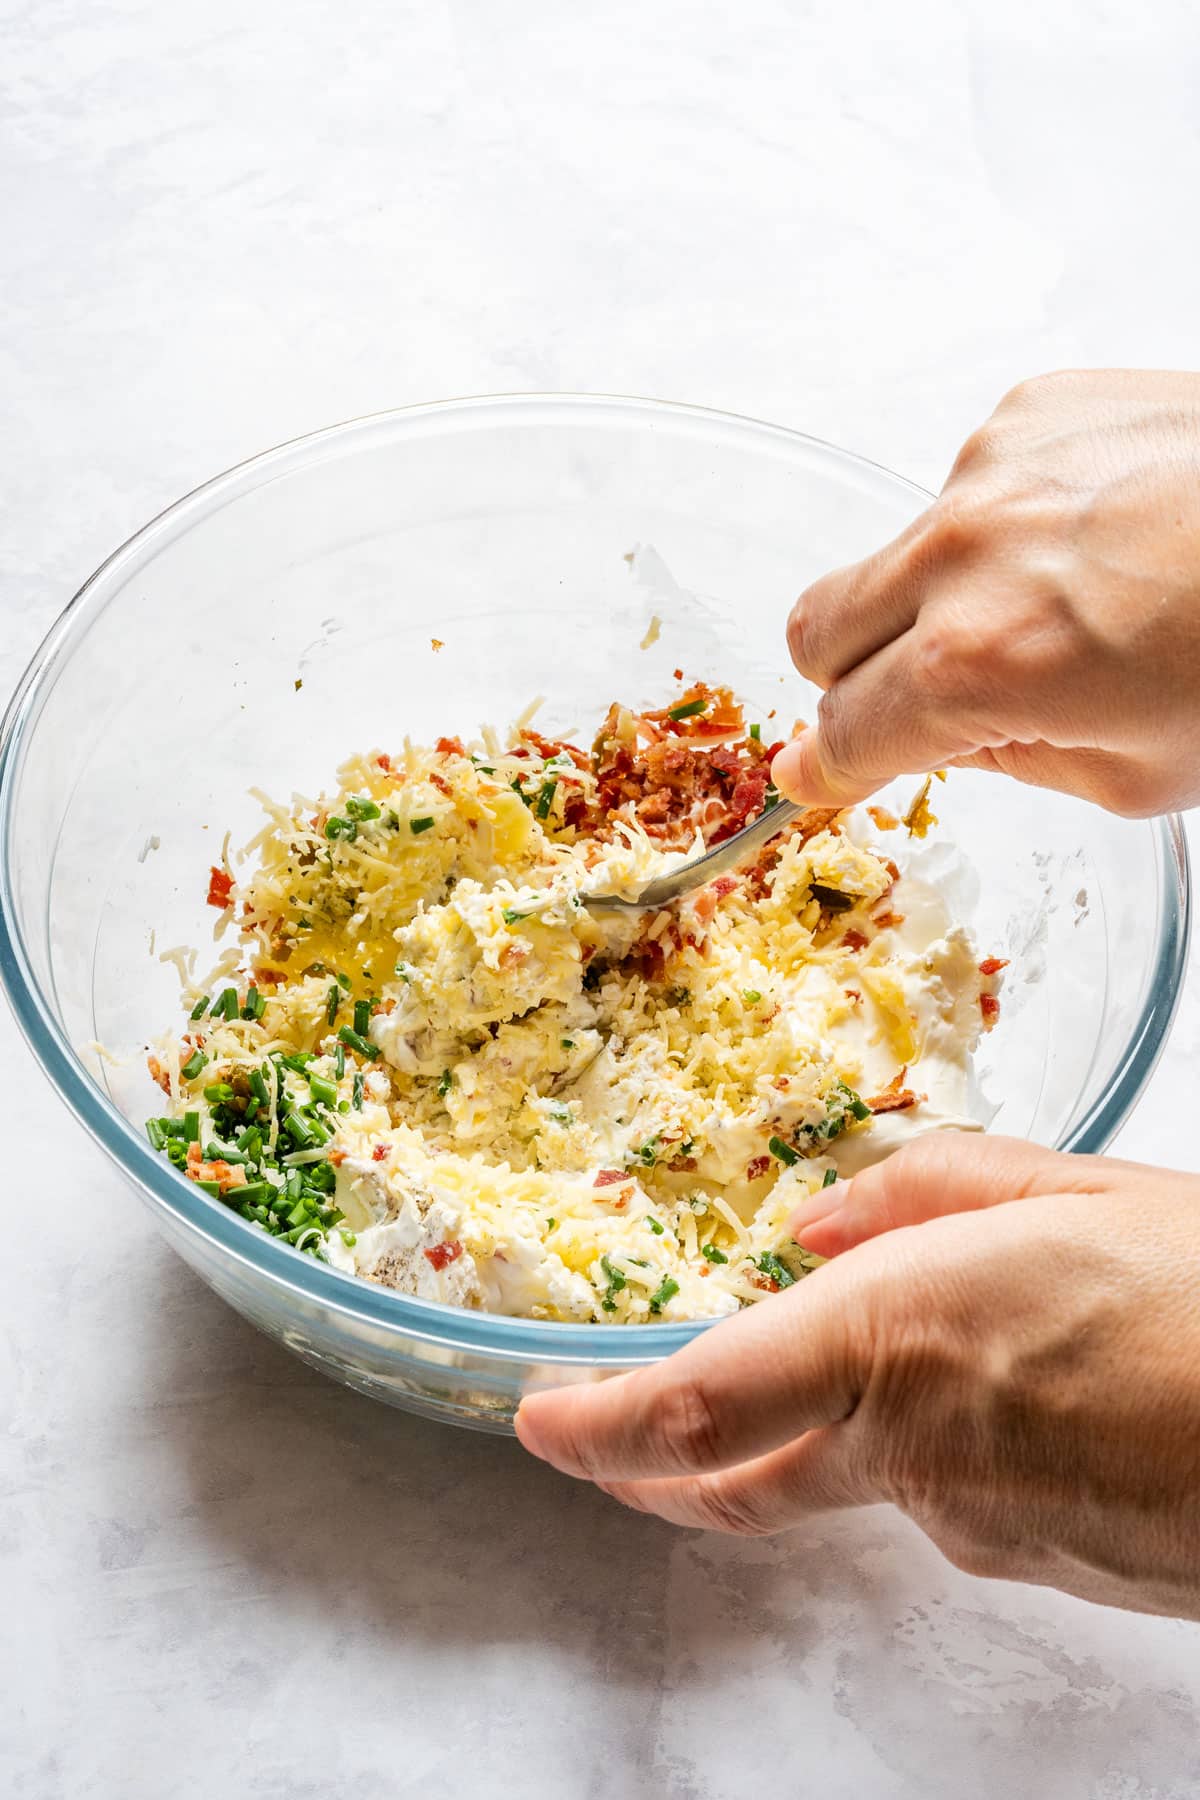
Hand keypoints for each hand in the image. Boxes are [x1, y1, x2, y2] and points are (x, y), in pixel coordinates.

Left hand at [515, 1136, 1199, 1617]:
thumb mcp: (1068, 1187)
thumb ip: (917, 1192)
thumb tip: (816, 1229)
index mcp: (896, 1342)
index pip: (691, 1409)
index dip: (594, 1425)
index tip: (537, 1416)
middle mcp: (913, 1456)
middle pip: (731, 1481)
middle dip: (649, 1460)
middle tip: (599, 1432)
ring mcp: (971, 1529)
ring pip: (840, 1482)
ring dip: (804, 1432)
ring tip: (843, 1349)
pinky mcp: (1030, 1567)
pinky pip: (935, 1500)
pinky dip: (913, 1446)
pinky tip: (981, 1390)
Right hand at [772, 369, 1199, 815]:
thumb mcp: (1141, 772)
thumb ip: (1011, 762)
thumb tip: (946, 740)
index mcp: (981, 663)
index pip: (842, 733)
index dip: (825, 770)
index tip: (819, 776)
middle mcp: (962, 550)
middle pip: (815, 630)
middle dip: (850, 682)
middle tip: (919, 704)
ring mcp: (992, 465)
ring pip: (894, 555)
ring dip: (935, 597)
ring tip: (1059, 606)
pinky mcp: (1034, 408)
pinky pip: (966, 488)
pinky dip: (1000, 528)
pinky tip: (1090, 541)